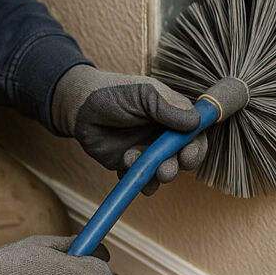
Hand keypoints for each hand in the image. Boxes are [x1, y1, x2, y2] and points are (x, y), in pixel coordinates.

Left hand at [52, 65, 206, 194]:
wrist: (79, 108)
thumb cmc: (113, 93)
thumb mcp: (144, 93)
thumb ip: (168, 106)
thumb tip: (196, 122)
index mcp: (173, 116)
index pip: (196, 135)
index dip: (196, 147)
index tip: (188, 154)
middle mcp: (163, 136)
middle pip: (183, 158)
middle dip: (176, 166)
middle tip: (165, 170)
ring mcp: (147, 152)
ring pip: (163, 172)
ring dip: (156, 174)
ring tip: (134, 161)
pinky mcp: (130, 165)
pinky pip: (141, 181)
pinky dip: (137, 179)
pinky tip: (124, 164)